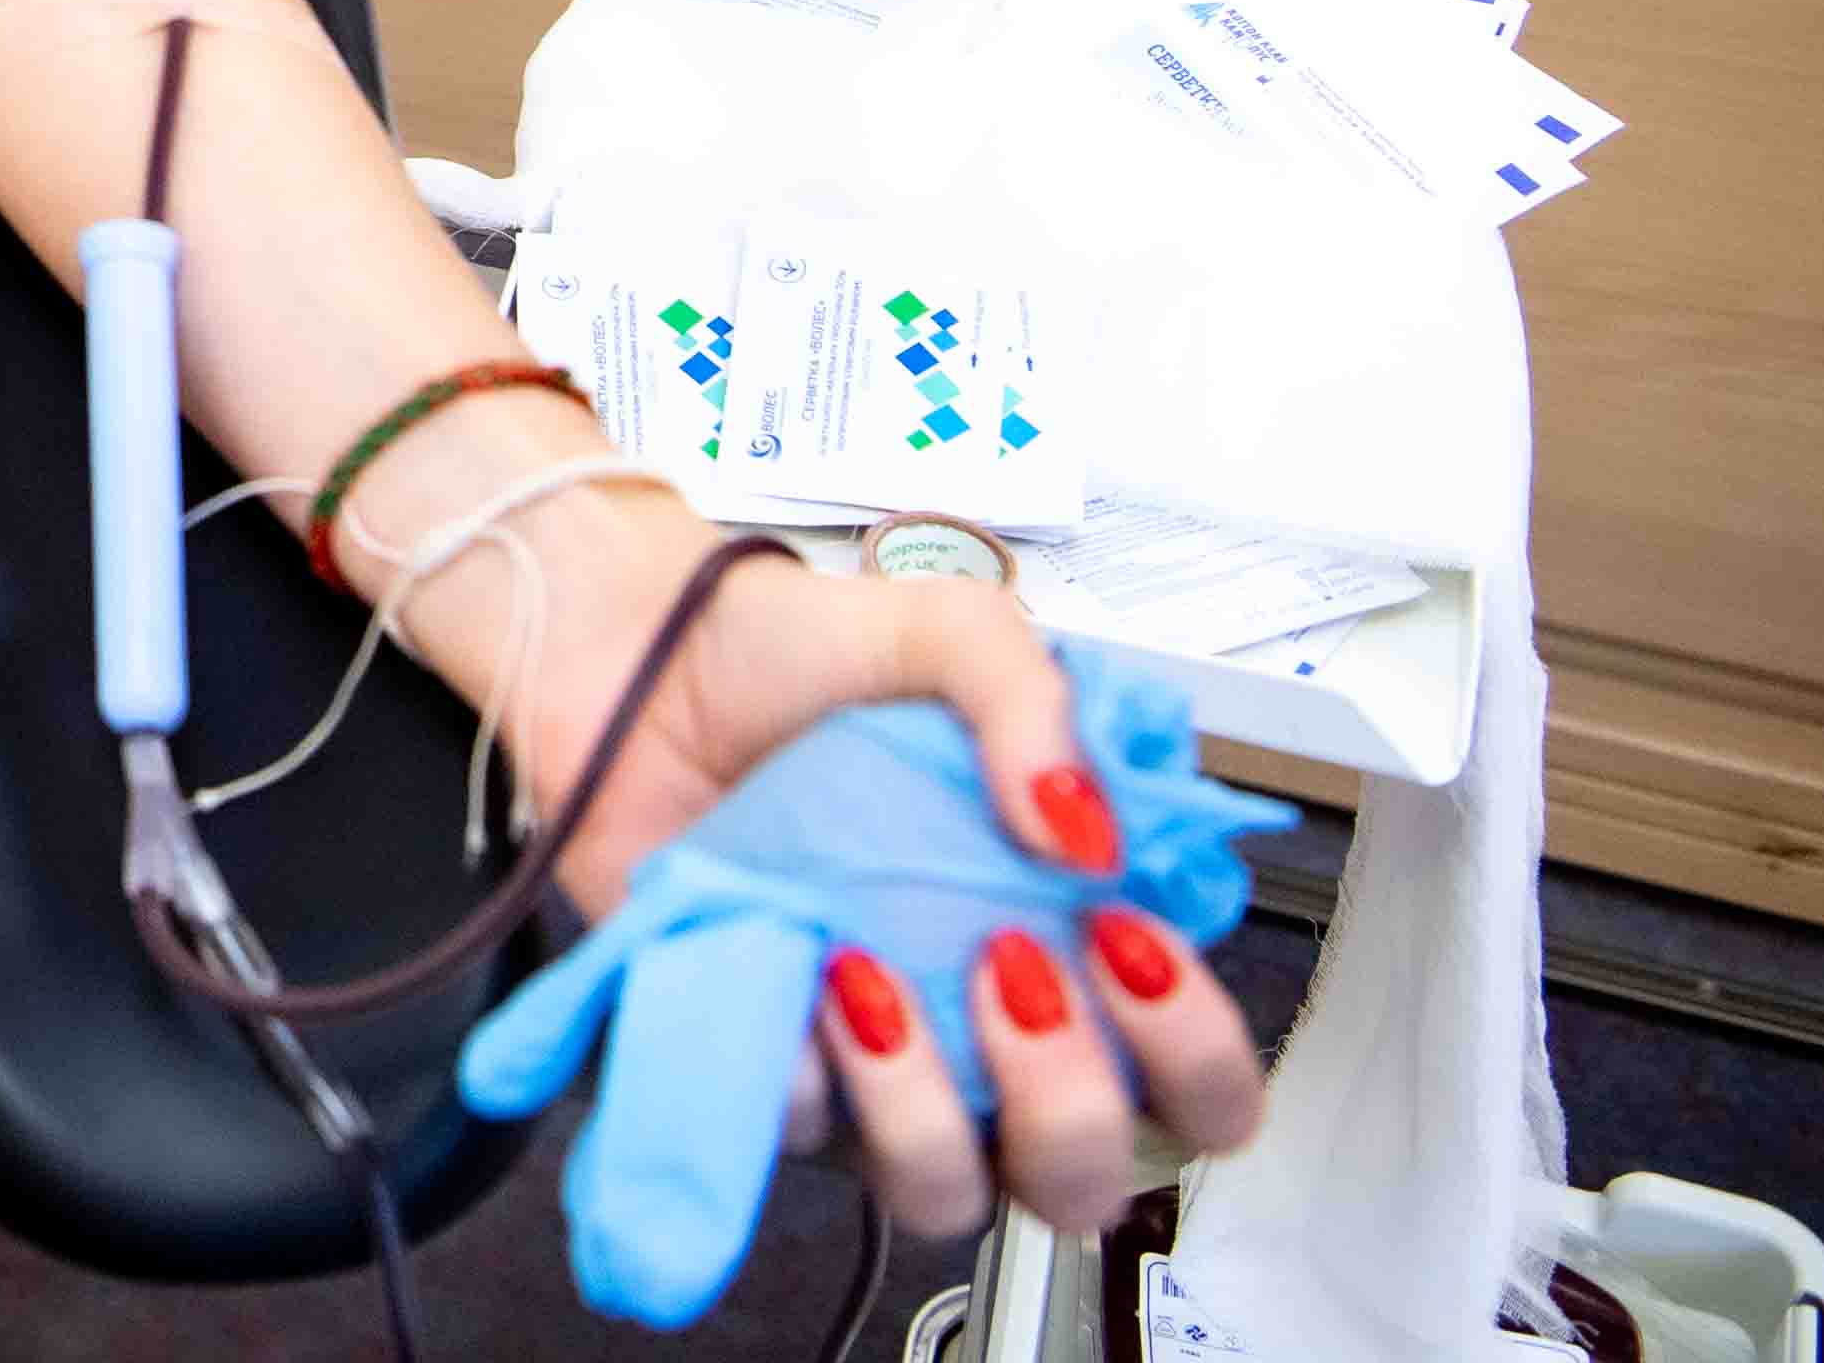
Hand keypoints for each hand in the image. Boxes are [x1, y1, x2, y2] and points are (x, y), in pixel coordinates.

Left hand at [496, 513, 1269, 1243]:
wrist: (629, 651)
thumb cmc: (796, 657)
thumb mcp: (950, 634)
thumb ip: (1040, 704)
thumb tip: (1093, 839)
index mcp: (1067, 942)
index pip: (1194, 1081)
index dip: (1190, 1051)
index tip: (1124, 939)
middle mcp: (981, 1029)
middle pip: (1084, 1173)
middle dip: (1070, 1101)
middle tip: (1010, 964)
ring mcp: (872, 1066)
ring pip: (943, 1189)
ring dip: (925, 1106)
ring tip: (871, 969)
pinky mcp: (760, 1068)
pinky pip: (797, 1135)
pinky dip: (804, 1070)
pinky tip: (795, 970)